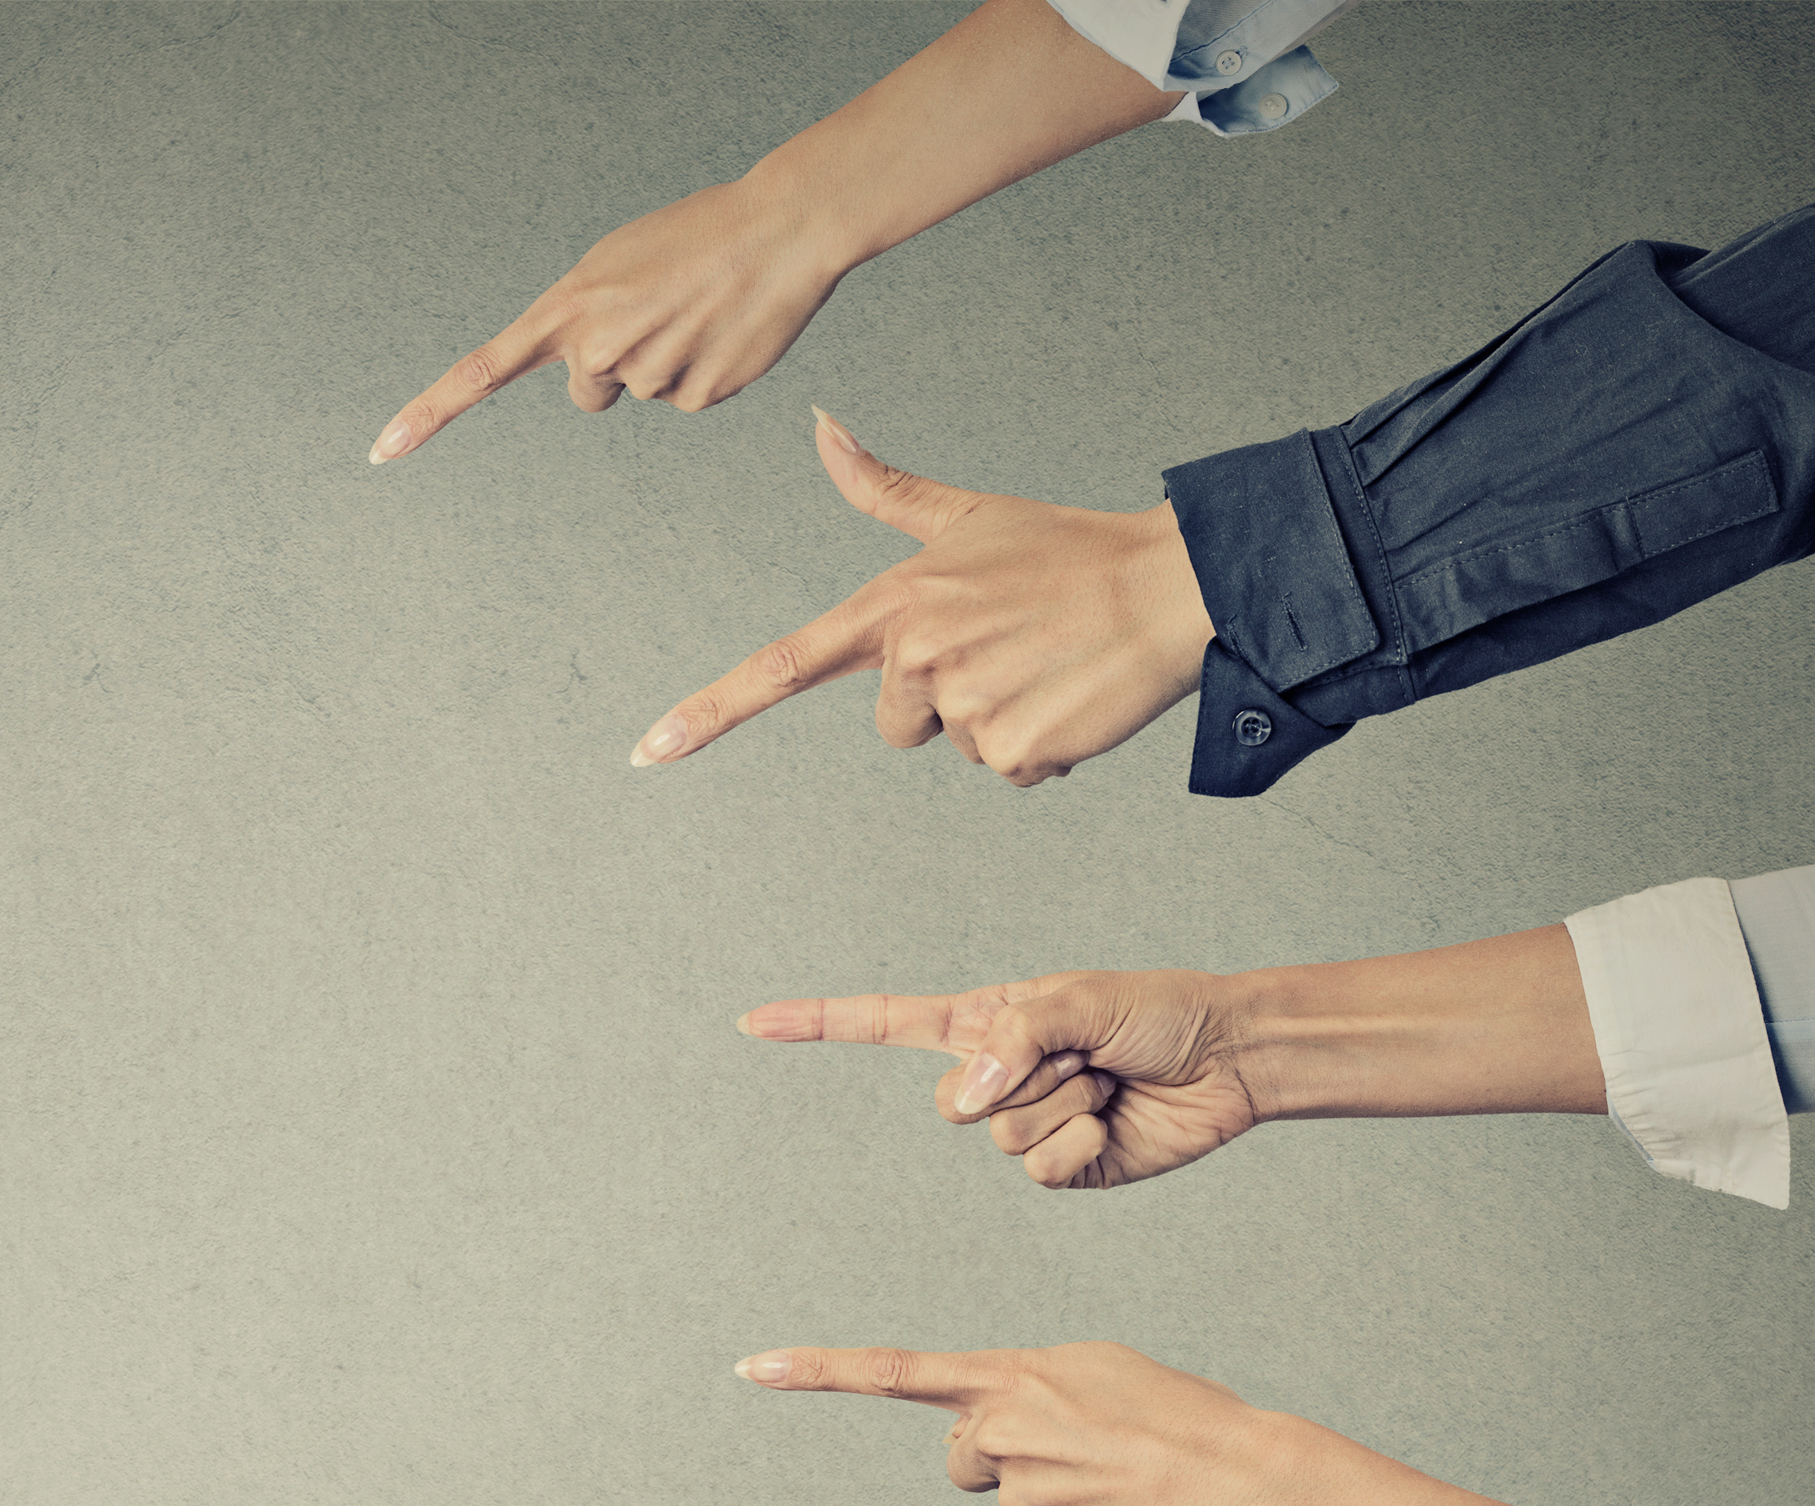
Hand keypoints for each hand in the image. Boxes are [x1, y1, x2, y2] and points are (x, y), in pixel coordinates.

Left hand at [369, 173, 849, 462]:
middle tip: (659, 312)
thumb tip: (591, 381)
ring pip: (642, 392)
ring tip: (699, 310)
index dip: (428, 415)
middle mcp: (596, 347)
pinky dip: (705, 372)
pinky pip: (686, 399)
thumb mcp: (617, 263)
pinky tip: (723, 332)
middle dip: (616, 365)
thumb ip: (583, 319)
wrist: (779, 228)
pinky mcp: (696, 398)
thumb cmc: (694, 238)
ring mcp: (646, 376)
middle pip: (589, 392)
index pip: (480, 371)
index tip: (381, 453)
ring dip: (668, 360)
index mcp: (567, 308)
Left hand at [633, 414, 1209, 783]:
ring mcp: (964, 704)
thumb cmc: (1063, 551)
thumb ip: (882, 488)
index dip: (708, 713)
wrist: (1166, 585)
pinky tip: (1069, 693)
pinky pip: (1011, 771)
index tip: (647, 753)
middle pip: (894, 723)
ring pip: (958, 747)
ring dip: (1002, 718)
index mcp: (892, 604)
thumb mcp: (965, 516)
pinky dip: (1043, 746)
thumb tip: (821, 426)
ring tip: (1044, 662)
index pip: (779, 665)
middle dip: (945, 700)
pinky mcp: (1016, 749)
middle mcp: (915, 655)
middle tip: (1007, 647)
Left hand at [737, 1340, 1305, 1505]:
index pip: (893, 1371)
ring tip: (1121, 1480)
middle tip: (1079, 1448)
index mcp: (1010, 1376)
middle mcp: (998, 1433)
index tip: (750, 1368)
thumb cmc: (1177, 1413)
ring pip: (1009, 1500)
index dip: (818, 1371)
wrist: (1238, 1478)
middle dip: (1001, 1456)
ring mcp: (1016, 1497)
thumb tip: (978, 1433)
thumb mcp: (1094, 1369)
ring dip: (1052, 1493)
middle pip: (963, 1456)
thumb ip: (1023, 1388)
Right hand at [741, 971, 1265, 1187]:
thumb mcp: (1079, 1001)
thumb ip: (1013, 1039)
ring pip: (1002, 1142)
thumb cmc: (1158, 1011)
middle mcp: (998, 1075)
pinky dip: (1082, 1150)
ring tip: (1107, 1085)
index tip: (754, 1023)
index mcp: (987, 1022)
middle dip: (1021, 1080)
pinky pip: (1042, 1174)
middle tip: (1082, 1058)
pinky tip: (1115, 1125)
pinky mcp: (1063, 1170)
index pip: (884, 1024)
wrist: (1228, 1060)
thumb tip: (967, 1097)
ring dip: (1064, 1111)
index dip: (819, 1025)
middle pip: (951, 1106)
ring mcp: (1027, 1126)